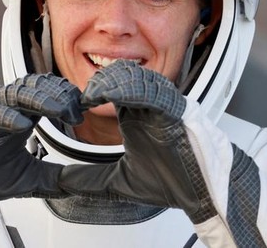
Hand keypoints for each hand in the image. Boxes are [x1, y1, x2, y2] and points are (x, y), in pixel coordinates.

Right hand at [0, 73, 82, 210]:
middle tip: (75, 111)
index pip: (45, 92)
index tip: (82, 111)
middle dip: (57, 95)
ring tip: (59, 110)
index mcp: (19, 115)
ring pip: (13, 94)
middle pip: (33, 87)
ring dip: (38, 99)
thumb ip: (51, 176)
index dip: (65, 96)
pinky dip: (4, 116)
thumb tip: (79, 183)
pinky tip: (22, 125)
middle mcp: (4, 108)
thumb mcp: (27, 179)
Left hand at [58, 60, 262, 245]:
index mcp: (137, 114)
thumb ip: (90, 178)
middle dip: (97, 82)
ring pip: (136, 76)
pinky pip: (152, 90)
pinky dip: (130, 89)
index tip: (73, 107)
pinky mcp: (175, 110)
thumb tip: (62, 182)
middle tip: (79, 98)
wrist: (204, 190)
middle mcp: (150, 104)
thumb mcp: (120, 180)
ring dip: (110, 82)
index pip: (111, 87)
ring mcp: (164, 104)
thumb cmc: (174, 179)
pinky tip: (111, 95)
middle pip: (121, 75)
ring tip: (91, 94)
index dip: (90, 91)